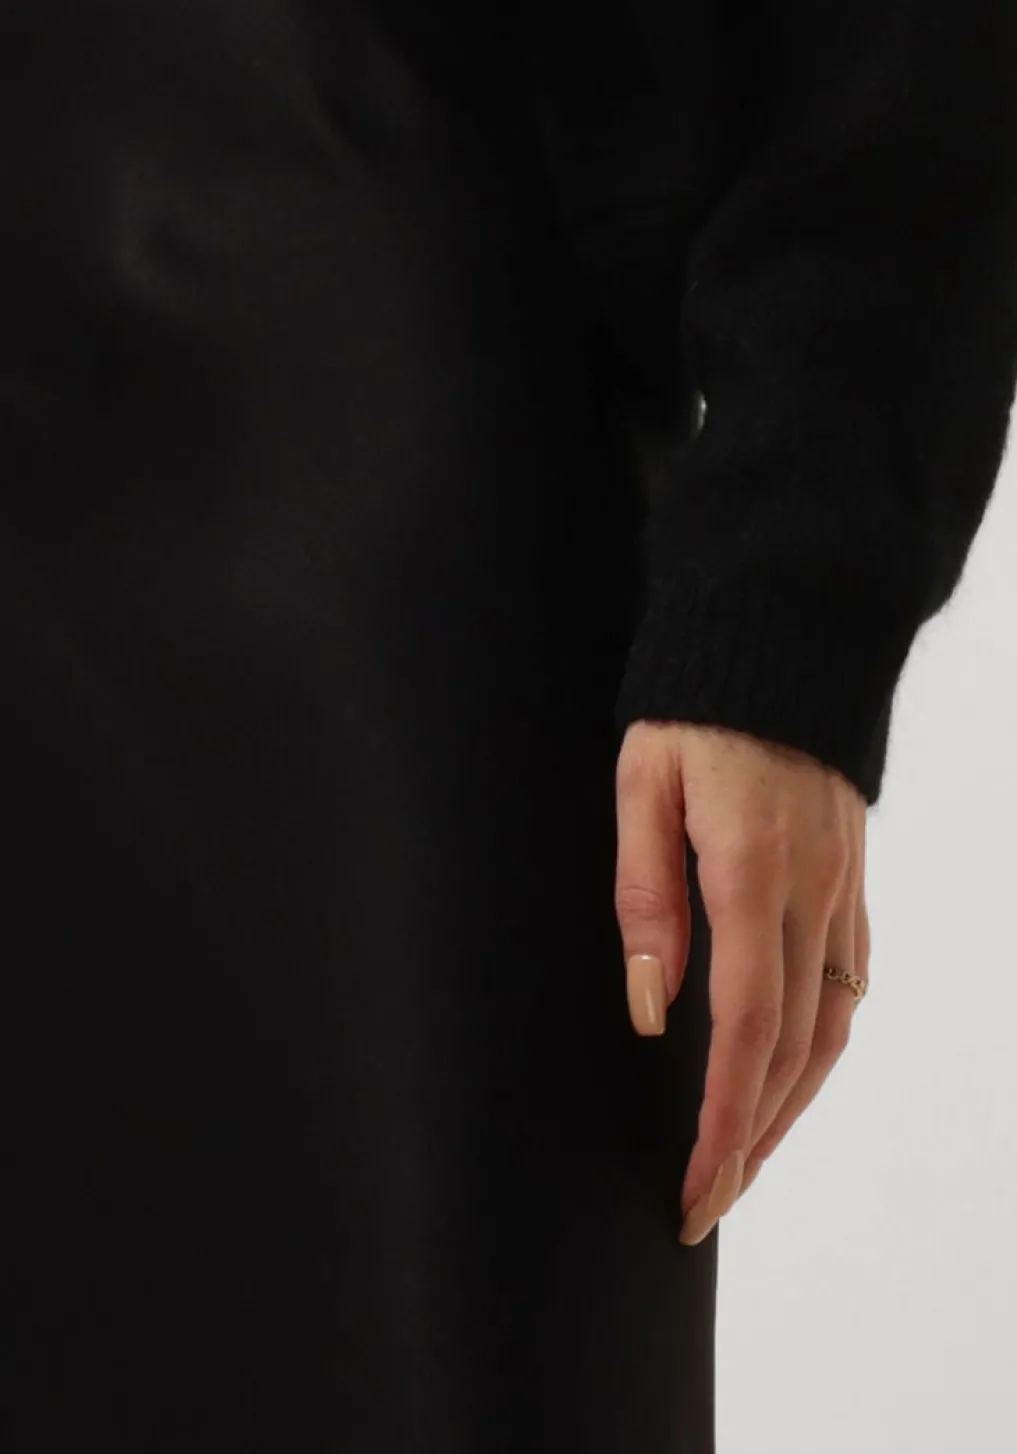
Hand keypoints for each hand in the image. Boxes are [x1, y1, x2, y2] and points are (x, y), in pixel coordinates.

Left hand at [614, 720, 869, 1245]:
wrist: (782, 637)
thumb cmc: (694, 706)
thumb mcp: (640, 785)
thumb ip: (643, 896)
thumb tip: (650, 1007)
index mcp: (753, 872)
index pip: (745, 1028)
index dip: (723, 1120)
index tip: (696, 1186)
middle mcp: (813, 893)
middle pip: (793, 1048)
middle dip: (751, 1137)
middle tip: (706, 1202)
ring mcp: (843, 888)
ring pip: (831, 1027)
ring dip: (789, 1105)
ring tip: (744, 1158)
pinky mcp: (851, 879)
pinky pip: (847, 983)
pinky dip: (818, 1046)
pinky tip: (791, 1073)